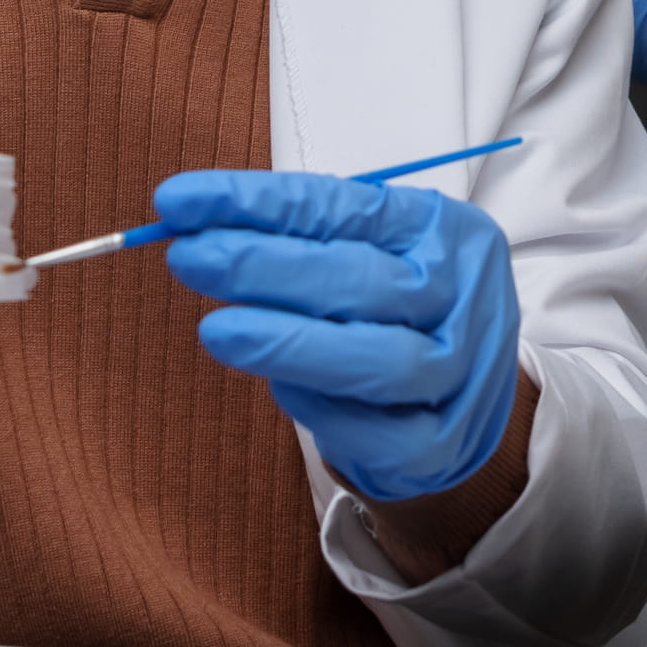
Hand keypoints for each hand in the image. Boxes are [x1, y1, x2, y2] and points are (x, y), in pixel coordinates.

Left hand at [156, 169, 520, 502]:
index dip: (258, 203)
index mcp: (446, 231)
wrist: (459, 396)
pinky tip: (278, 385)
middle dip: (264, 268)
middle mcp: (466, 297)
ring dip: (288, 344)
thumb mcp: (367, 250)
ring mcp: (460, 374)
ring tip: (216, 328)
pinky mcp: (438, 445)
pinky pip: (374, 431)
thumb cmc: (396, 309)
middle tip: (190, 257)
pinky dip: (320, 407)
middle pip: (362, 282)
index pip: (345, 207)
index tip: (181, 202)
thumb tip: (193, 223)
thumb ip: (297, 237)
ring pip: (379, 361)